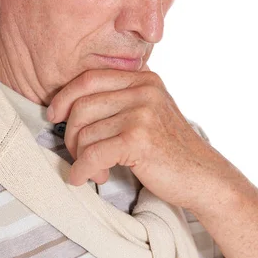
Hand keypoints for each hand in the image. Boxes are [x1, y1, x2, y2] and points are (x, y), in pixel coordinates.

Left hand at [46, 67, 210, 208]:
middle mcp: (143, 90)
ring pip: (85, 132)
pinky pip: (93, 154)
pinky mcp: (139, 140)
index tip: (54, 116)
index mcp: (144, 79)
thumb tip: (70, 104)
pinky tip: (85, 179)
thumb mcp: (150, 112)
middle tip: (77, 154)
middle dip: (70, 134)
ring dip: (81, 157)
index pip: (90, 78)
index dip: (65, 97)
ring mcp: (142, 113)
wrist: (203, 176)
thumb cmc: (170, 150)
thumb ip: (121, 100)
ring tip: (94, 171)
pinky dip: (82, 170)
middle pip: (82, 105)